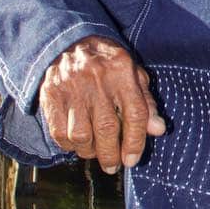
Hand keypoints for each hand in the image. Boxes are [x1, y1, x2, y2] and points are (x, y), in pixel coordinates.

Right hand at [37, 35, 166, 173]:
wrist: (70, 42)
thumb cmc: (108, 64)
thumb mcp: (133, 74)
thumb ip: (146, 102)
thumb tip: (158, 130)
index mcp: (122, 71)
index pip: (135, 113)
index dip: (135, 141)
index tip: (132, 160)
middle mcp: (97, 79)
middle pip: (106, 128)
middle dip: (111, 154)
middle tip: (113, 166)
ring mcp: (72, 87)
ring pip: (80, 134)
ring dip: (89, 151)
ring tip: (94, 152)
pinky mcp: (51, 94)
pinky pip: (59, 132)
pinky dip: (69, 145)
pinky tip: (76, 143)